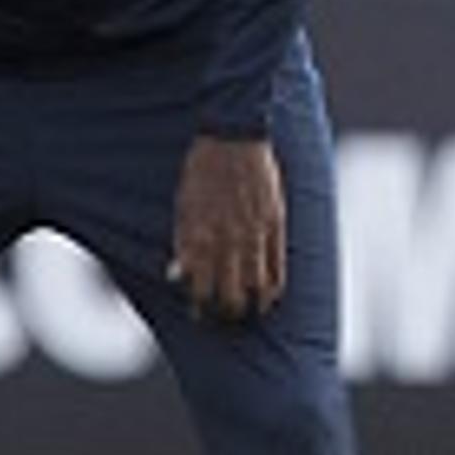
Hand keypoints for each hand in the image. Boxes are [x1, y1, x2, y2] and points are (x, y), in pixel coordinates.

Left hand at [171, 133, 287, 321]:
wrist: (233, 135)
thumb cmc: (202, 168)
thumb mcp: (183, 203)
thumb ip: (182, 240)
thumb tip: (176, 275)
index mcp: (200, 234)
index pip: (199, 285)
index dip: (200, 305)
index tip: (199, 314)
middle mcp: (226, 238)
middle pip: (229, 292)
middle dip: (226, 311)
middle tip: (225, 318)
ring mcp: (254, 232)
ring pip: (256, 284)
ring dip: (253, 304)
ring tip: (250, 313)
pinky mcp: (275, 222)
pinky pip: (278, 263)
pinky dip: (275, 285)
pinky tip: (271, 297)